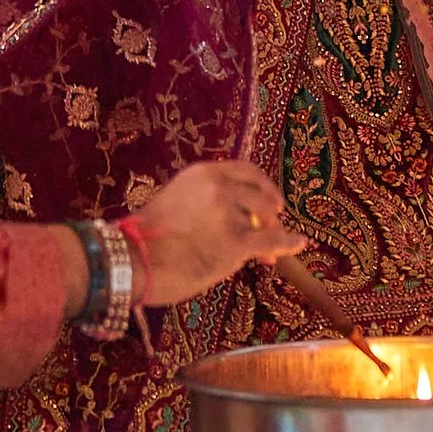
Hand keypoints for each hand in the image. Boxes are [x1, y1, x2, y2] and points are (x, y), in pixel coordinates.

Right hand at [126, 161, 304, 304]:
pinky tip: (300, 243)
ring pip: (264, 222)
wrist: (133, 260)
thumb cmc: (145, 239)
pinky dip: (288, 243)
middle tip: (274, 223)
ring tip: (267, 252)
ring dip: (270, 235)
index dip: (262, 186)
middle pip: (260, 196)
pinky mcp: (236, 241)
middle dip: (270, 212)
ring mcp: (229, 213)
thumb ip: (202, 201)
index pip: (245, 171)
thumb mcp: (174, 201)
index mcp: (203, 174)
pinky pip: (271, 241)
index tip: (271, 199)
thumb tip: (229, 217)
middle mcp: (219, 187)